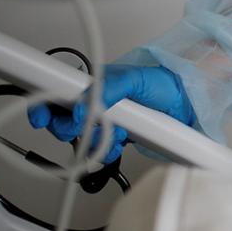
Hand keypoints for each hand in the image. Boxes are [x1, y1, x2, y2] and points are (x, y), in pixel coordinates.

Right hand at [27, 64, 194, 163]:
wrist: (190, 102)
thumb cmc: (164, 82)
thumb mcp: (133, 78)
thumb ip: (107, 89)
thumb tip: (82, 107)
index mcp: (94, 84)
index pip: (58, 94)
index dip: (45, 106)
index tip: (41, 116)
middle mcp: (97, 102)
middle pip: (64, 120)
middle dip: (68, 128)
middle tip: (83, 128)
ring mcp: (107, 121)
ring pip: (82, 138)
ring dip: (92, 141)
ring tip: (112, 135)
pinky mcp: (119, 137)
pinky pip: (101, 150)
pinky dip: (105, 152)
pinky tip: (117, 146)